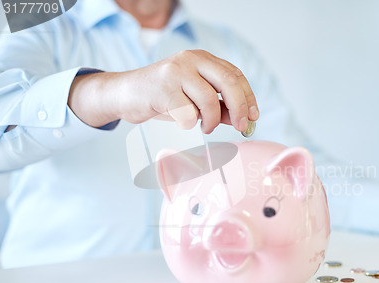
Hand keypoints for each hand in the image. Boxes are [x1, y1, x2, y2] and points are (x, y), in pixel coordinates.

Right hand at [68, 50, 258, 133]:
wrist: (125, 94)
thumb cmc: (163, 98)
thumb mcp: (195, 101)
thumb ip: (220, 107)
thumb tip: (244, 119)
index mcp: (202, 59)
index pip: (236, 75)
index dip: (248, 97)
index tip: (253, 116)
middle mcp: (190, 59)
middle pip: (228, 82)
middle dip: (240, 108)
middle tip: (242, 126)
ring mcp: (175, 72)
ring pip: (209, 100)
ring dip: (211, 121)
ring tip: (204, 126)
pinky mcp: (162, 89)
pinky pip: (188, 114)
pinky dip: (190, 124)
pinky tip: (183, 122)